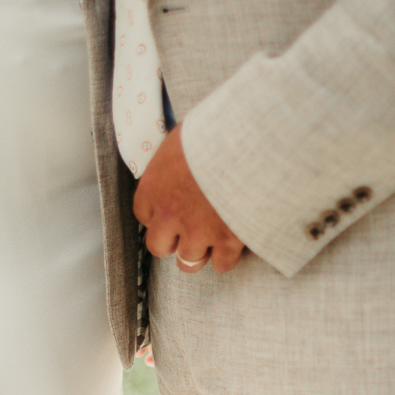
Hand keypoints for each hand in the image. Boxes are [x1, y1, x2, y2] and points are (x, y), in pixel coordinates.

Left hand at [133, 125, 244, 274]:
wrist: (250, 141)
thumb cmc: (219, 130)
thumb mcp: (185, 137)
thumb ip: (177, 159)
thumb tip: (182, 160)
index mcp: (154, 187)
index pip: (143, 214)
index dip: (160, 214)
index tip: (172, 209)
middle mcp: (170, 214)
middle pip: (159, 246)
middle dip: (173, 241)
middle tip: (190, 230)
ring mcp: (198, 230)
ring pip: (189, 261)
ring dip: (200, 251)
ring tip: (214, 236)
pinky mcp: (227, 240)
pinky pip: (222, 264)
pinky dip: (228, 256)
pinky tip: (234, 241)